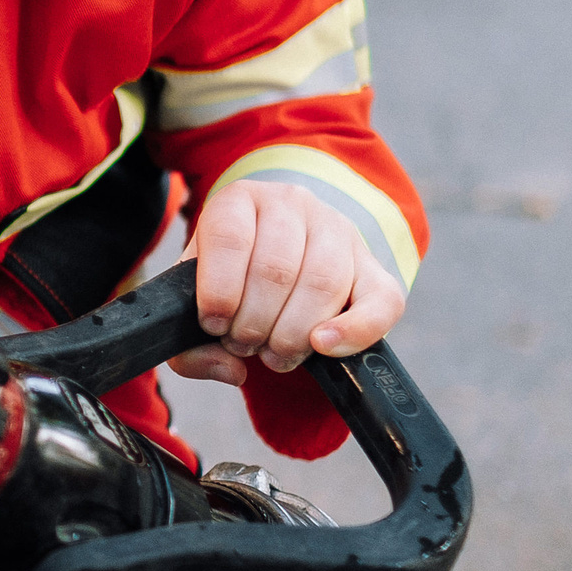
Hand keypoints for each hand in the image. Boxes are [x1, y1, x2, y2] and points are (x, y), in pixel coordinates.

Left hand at [166, 180, 404, 384]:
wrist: (274, 260)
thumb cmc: (229, 282)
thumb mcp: (195, 298)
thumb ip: (190, 345)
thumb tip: (230, 371)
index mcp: (239, 199)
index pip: (229, 237)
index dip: (219, 290)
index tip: (214, 324)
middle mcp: (291, 204)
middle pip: (276, 268)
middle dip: (255, 322)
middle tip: (243, 344)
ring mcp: (338, 231)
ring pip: (323, 283)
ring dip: (293, 333)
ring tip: (273, 352)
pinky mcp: (374, 267)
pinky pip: (380, 300)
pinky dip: (354, 331)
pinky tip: (323, 347)